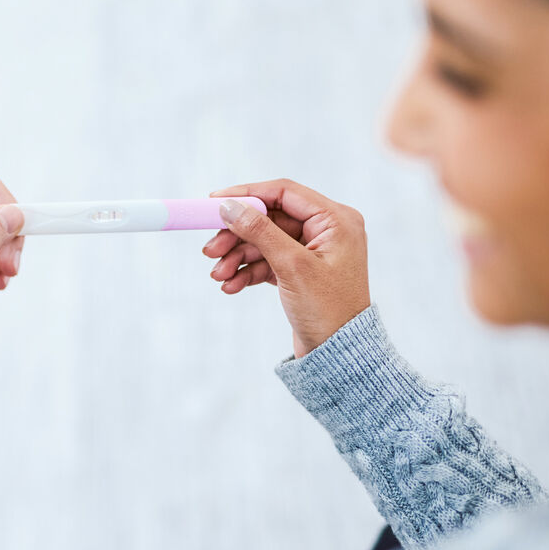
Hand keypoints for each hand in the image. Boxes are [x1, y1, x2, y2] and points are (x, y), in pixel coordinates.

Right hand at [203, 179, 370, 358]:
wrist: (338, 356)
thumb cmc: (328, 310)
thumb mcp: (292, 266)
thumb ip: (259, 231)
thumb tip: (229, 205)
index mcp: (335, 220)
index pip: (283, 192)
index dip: (246, 194)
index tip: (213, 201)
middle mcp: (326, 230)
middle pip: (268, 219)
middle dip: (237, 235)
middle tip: (209, 250)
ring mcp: (312, 251)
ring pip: (263, 242)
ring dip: (237, 257)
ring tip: (218, 276)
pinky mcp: (299, 271)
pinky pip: (266, 261)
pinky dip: (247, 271)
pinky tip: (231, 286)